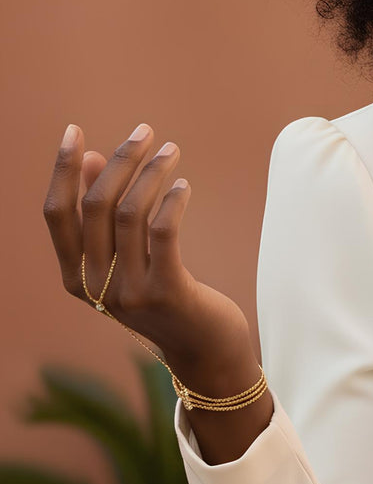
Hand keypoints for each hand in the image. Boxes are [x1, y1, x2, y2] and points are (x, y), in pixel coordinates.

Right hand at [43, 123, 254, 374]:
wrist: (205, 352)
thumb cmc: (166, 297)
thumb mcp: (129, 260)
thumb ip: (106, 218)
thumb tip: (95, 160)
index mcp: (75, 277)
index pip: (57, 213)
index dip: (62, 170)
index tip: (75, 131)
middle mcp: (95, 286)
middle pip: (95, 205)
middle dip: (120, 160)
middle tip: (144, 131)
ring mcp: (129, 292)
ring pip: (130, 213)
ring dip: (151, 172)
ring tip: (171, 149)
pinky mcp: (166, 292)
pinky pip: (163, 231)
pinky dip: (171, 200)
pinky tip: (183, 185)